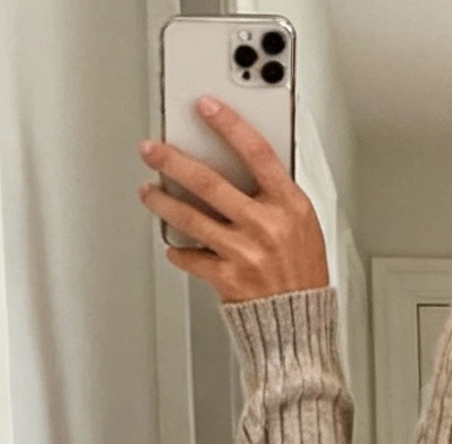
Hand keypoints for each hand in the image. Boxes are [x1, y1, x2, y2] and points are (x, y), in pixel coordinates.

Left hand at [138, 97, 328, 303]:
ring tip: (148, 191)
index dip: (229, 124)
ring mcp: (245, 253)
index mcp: (289, 207)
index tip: (205, 106)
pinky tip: (173, 246)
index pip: (257, 152)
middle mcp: (266, 226)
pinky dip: (178, 252)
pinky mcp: (228, 279)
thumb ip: (274, 197)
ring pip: (191, 218)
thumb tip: (237, 167)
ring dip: (163, 202)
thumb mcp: (303, 227)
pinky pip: (191, 258)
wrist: (300, 328)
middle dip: (173, 161)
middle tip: (151, 149)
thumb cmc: (302, 276)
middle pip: (209, 182)